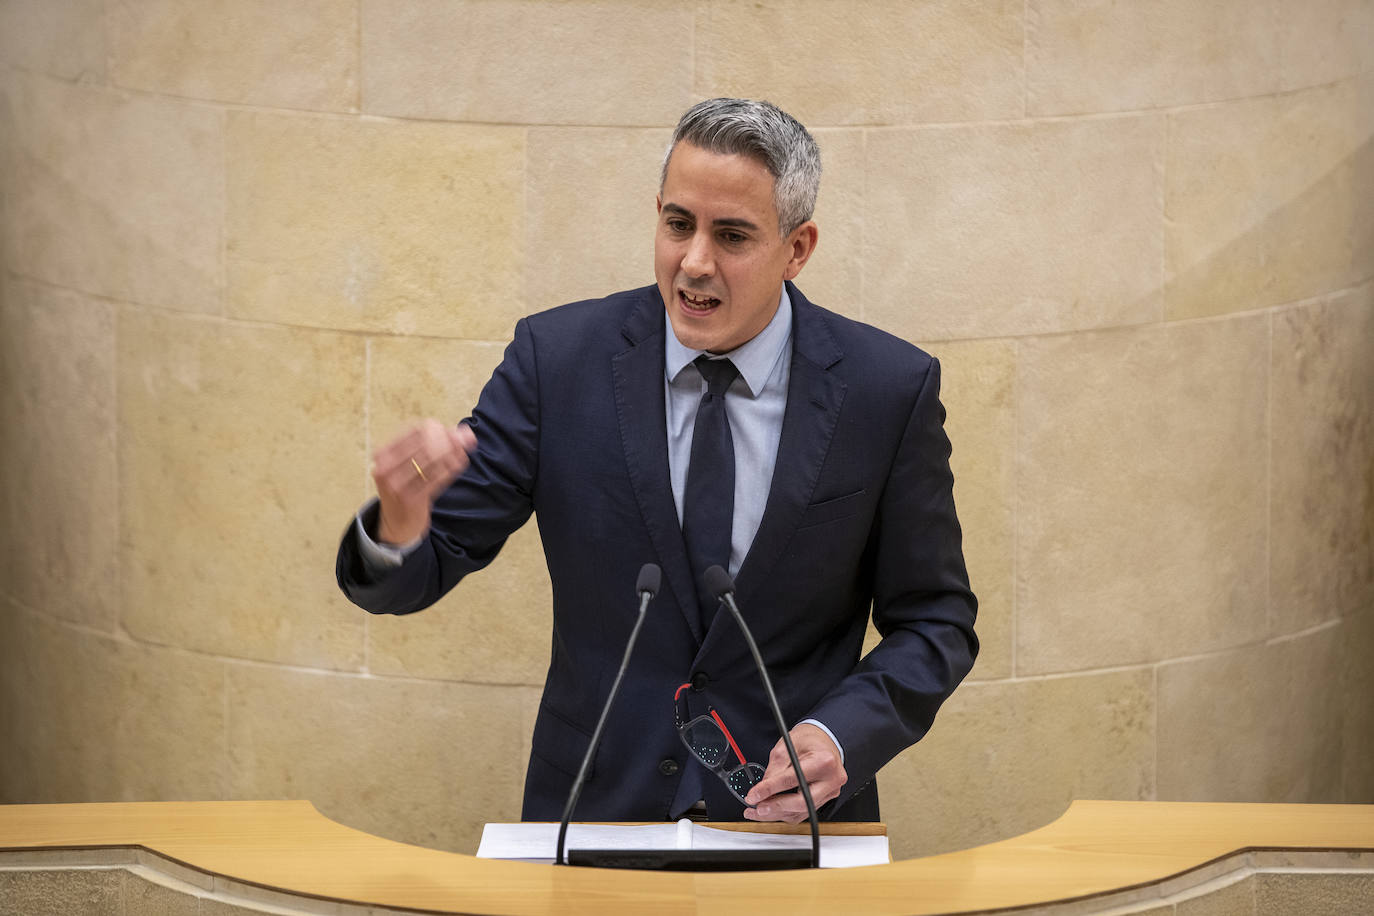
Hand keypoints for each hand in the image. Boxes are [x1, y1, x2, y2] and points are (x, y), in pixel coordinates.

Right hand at [371, 419, 476, 545]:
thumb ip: (435, 444)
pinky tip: (460, 464)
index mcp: (383, 454)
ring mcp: (396, 485)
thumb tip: (466, 432)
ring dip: (453, 453)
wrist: (397, 523)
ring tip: (464, 452)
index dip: (438, 428)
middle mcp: (385, 468)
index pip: (414, 431)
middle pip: (425, 444)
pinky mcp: (410, 500)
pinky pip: (437, 478)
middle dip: (450, 440)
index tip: (454, 432)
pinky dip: (451, 469)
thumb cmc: (407, 486)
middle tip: (467, 440)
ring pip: (432, 460)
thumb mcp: (410, 463)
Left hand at [742, 723, 846, 822]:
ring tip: (758, 812)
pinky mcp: (826, 799)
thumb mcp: (786, 745)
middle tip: (756, 808)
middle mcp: (831, 780)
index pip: (792, 780)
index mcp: (823, 761)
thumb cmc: (808, 739)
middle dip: (775, 807)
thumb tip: (761, 790)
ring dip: (778, 814)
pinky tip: (772, 811)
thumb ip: (774, 769)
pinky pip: (804, 812)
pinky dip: (786, 813)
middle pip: (801, 802)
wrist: (824, 740)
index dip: (769, 789)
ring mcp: (831, 791)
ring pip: (801, 811)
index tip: (753, 796)